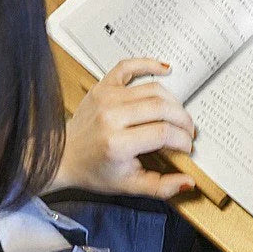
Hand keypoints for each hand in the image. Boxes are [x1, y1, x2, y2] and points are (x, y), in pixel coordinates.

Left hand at [51, 59, 195, 198]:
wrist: (64, 156)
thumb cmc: (95, 170)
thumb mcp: (130, 186)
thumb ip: (162, 187)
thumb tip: (188, 182)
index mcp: (117, 143)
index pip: (163, 133)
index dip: (183, 140)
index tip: (187, 147)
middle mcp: (111, 116)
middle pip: (163, 108)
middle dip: (183, 121)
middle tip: (188, 132)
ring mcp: (106, 98)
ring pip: (154, 90)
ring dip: (174, 102)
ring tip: (178, 116)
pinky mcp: (103, 87)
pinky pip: (128, 66)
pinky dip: (148, 64)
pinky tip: (165, 69)